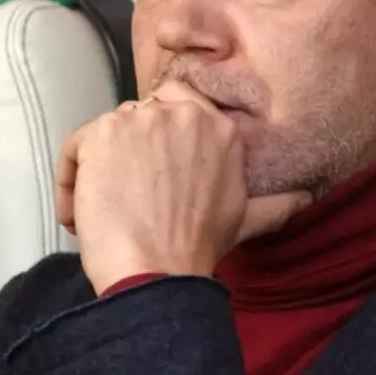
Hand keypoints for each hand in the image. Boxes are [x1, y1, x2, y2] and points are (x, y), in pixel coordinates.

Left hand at [55, 81, 311, 293]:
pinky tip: (78, 215)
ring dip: (96, 173)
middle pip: (139, 116)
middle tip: (126, 199)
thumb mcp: (248, 219)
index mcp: (219, 127)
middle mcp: (182, 113)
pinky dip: (69, 181)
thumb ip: (277, 202)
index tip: (149, 171)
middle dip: (127, 156)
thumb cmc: (197, 250)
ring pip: (105, 134)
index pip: (179, 102)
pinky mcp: (101, 134)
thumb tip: (306, 199)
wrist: (157, 272)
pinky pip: (74, 149)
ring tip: (99, 214)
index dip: (158, 134)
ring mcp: (140, 119)